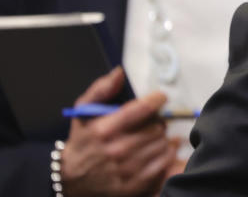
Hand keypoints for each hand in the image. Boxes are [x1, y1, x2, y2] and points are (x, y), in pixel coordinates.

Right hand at [59, 67, 177, 196]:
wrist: (70, 177)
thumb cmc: (83, 139)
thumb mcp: (83, 110)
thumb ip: (102, 89)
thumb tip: (119, 72)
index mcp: (104, 129)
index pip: (143, 108)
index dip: (157, 99)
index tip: (159, 98)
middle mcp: (116, 149)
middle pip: (157, 126)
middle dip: (158, 120)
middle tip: (152, 121)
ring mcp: (125, 169)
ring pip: (162, 144)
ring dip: (161, 137)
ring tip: (152, 135)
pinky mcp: (133, 184)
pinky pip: (162, 163)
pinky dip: (165, 153)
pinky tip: (159, 148)